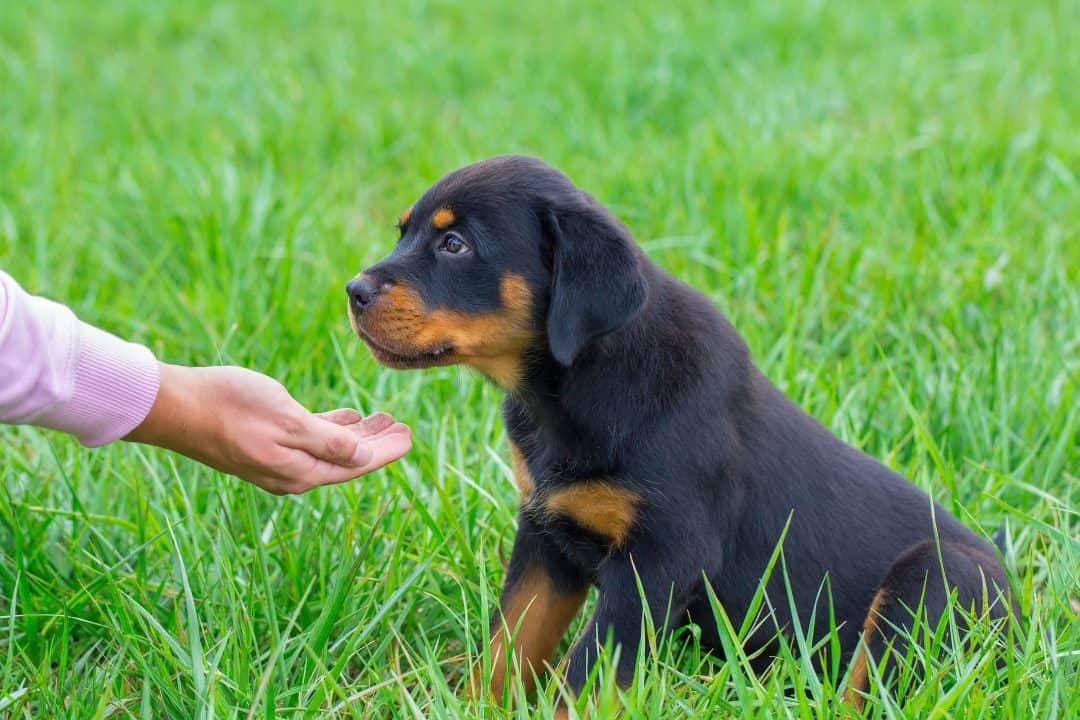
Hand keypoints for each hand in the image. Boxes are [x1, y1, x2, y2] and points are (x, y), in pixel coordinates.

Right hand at [124, 364, 411, 493]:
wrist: (175, 407)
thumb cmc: (232, 407)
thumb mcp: (289, 420)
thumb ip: (329, 441)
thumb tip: (364, 457)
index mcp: (301, 472)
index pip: (357, 465)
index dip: (386, 451)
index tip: (409, 436)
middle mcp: (291, 474)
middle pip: (347, 460)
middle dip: (377, 444)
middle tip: (403, 427)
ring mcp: (275, 461)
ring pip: (329, 449)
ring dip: (356, 434)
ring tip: (382, 420)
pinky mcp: (261, 445)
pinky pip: (309, 441)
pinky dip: (331, 429)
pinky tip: (344, 417)